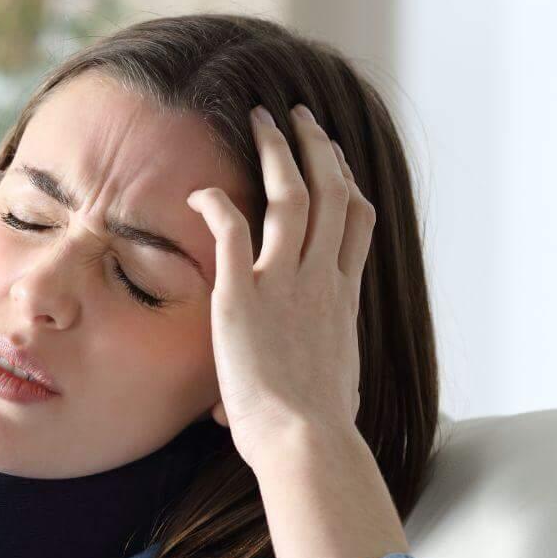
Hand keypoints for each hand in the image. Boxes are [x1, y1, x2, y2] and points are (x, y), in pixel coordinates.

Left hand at [185, 103, 376, 471]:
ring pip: (291, 197)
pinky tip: (200, 192)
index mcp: (344, 298)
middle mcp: (322, 280)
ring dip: (277, 153)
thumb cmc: (314, 430)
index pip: (356, 222)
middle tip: (298, 117)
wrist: (305, 440)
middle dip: (316, 148)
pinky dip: (216, 204)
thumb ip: (306, 375)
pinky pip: (231, 231)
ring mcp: (285, 284)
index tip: (335, 160)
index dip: (347, 182)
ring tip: (261, 120)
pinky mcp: (242, 296)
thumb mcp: (327, 388)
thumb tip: (256, 407)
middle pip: (331, 193)